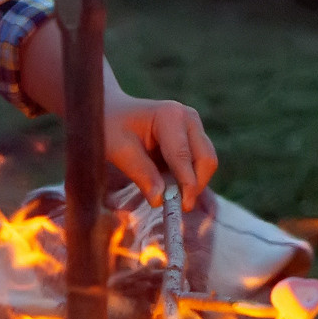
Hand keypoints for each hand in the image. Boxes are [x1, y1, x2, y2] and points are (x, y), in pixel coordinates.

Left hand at [105, 93, 218, 210]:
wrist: (112, 111)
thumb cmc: (110, 126)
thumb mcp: (119, 151)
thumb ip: (141, 174)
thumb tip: (159, 200)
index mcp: (170, 116)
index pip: (184, 156)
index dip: (187, 184)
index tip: (183, 207)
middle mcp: (188, 118)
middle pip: (206, 159)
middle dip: (195, 185)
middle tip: (178, 206)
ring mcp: (193, 127)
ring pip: (206, 163)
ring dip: (193, 182)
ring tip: (169, 194)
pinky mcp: (193, 137)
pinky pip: (199, 163)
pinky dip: (189, 178)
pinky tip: (169, 184)